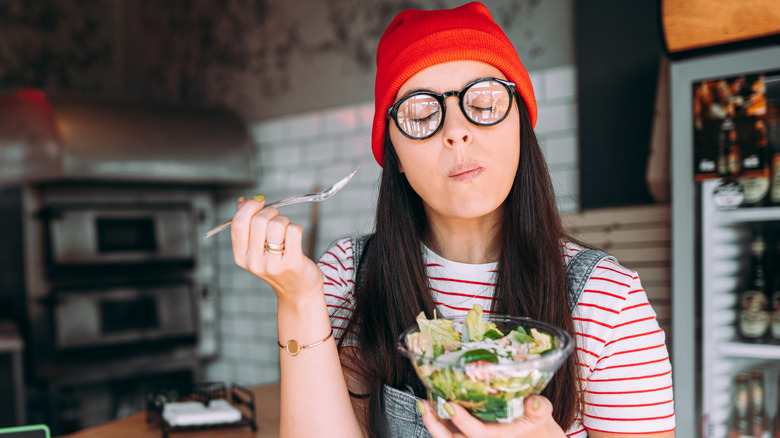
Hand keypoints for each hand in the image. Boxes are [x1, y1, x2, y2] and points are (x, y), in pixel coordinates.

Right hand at [231, 196, 323, 303]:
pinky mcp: (292, 263)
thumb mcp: (257, 248)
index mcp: (241, 256)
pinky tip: (295, 238)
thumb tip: (242, 201)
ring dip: (285, 221)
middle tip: (278, 219)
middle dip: (271, 212)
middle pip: (259, 221)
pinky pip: (293, 231)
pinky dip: (296, 228)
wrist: (297, 291)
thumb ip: (248, 225)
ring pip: (277, 224)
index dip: (249, 207)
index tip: (260, 202)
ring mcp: (272, 264)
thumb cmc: (278, 264)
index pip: (238, 224)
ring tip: (287, 231)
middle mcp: (253, 262)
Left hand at [419, 395, 565, 437]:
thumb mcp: (541, 415)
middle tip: (428, 405)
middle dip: (437, 425)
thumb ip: (539, 409)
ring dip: (433, 422)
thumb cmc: (534, 424)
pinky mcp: (466, 434)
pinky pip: (448, 432)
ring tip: (424, 404)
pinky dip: (438, 420)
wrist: (532, 434)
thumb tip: (535, 402)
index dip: (462, 421)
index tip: (450, 405)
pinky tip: (431, 406)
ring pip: (447, 437)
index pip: (478, 434)